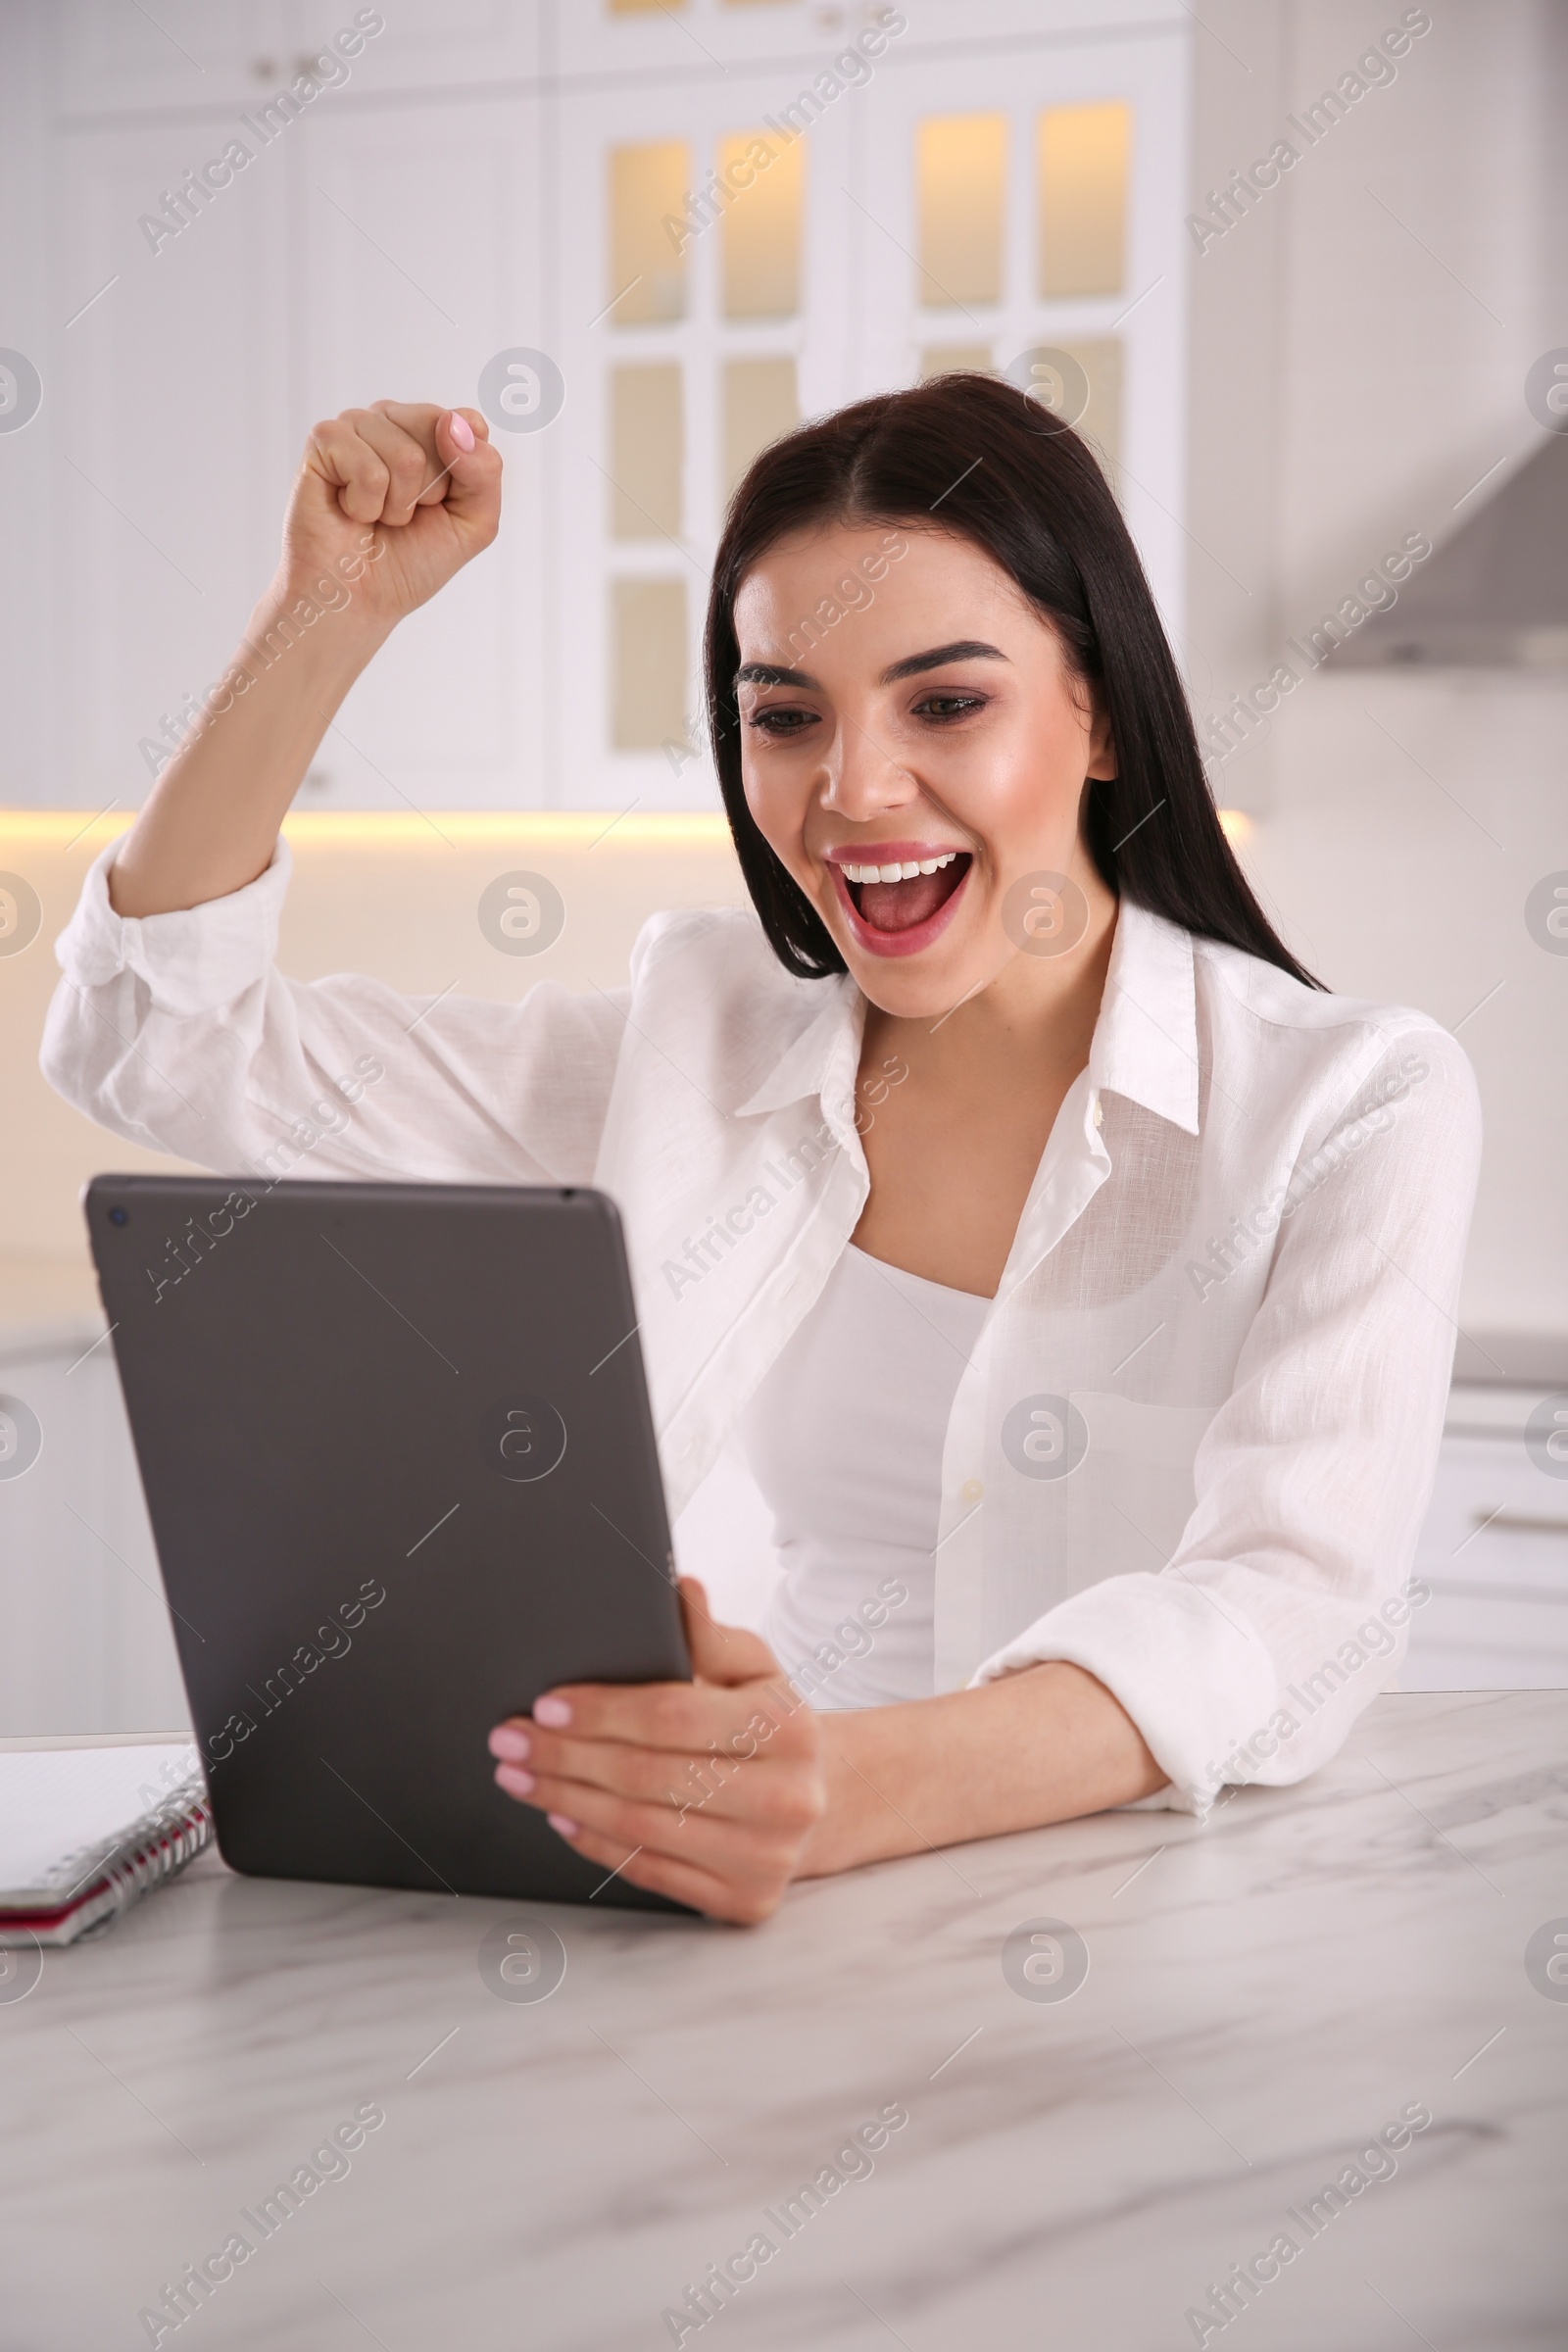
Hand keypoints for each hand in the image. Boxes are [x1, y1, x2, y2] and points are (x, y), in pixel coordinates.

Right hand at [275, 399, 501, 632]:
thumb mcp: (474, 523)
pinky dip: (365, 506)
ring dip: (396, 506)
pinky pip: (368, 469)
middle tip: (404, 514)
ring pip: (406, 455)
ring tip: (376, 516)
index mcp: (431, 430)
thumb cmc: (411, 561)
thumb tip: (455, 422)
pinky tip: (351, 511)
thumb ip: (485, 471)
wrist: (357, 597)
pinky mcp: (324, 440)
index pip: (468, 422)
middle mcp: (393, 419)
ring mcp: (357, 425)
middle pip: (437, 427)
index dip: (463, 473)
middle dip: (430, 490)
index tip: (441, 503)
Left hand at [488, 1579, 824, 1924]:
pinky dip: (595, 1842)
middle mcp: (786, 1799)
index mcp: (789, 1728)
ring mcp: (767, 1858)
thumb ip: (710, 1634)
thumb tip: (678, 1589)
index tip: (545, 1706)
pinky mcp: (745, 1902)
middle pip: (647, 1776)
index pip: (672, 1716)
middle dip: (565, 1757)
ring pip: (640, 1827)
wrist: (817, 1799)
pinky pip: (650, 1871)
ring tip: (520, 1777)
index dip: (601, 1711)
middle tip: (509, 1741)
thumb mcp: (753, 1668)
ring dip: (566, 1799)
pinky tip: (562, 1813)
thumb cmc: (768, 1723)